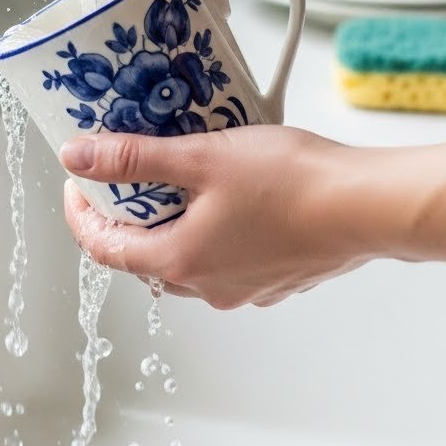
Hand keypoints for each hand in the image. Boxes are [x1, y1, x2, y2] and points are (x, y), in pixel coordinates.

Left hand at [60, 126, 374, 308]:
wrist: (368, 206)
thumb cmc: (293, 182)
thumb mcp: (201, 157)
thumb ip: (136, 159)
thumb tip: (79, 157)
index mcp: (180, 261)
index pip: (104, 248)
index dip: (81, 214)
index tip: (77, 183)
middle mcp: (209, 287)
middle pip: (145, 256)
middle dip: (127, 216)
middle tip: (126, 173)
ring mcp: (246, 288)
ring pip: (189, 258)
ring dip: (173, 223)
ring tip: (180, 177)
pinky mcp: (277, 278)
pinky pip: (228, 258)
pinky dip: (214, 229)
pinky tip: (233, 193)